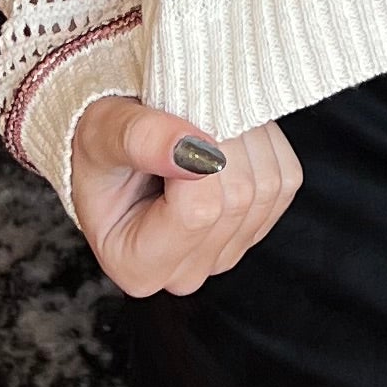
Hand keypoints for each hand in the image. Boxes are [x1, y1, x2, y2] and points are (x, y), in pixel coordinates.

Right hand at [69, 93, 298, 296]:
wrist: (118, 143)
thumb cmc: (101, 145)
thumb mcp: (102, 133)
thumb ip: (141, 139)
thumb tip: (193, 149)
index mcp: (137, 265)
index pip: (199, 210)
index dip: (197, 154)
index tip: (172, 121)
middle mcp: (186, 271)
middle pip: (239, 198)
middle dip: (222, 140)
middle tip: (184, 115)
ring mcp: (227, 252)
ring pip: (268, 185)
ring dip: (245, 137)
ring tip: (199, 126)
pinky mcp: (259, 224)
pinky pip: (285, 177)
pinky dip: (263, 143)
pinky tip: (224, 138)